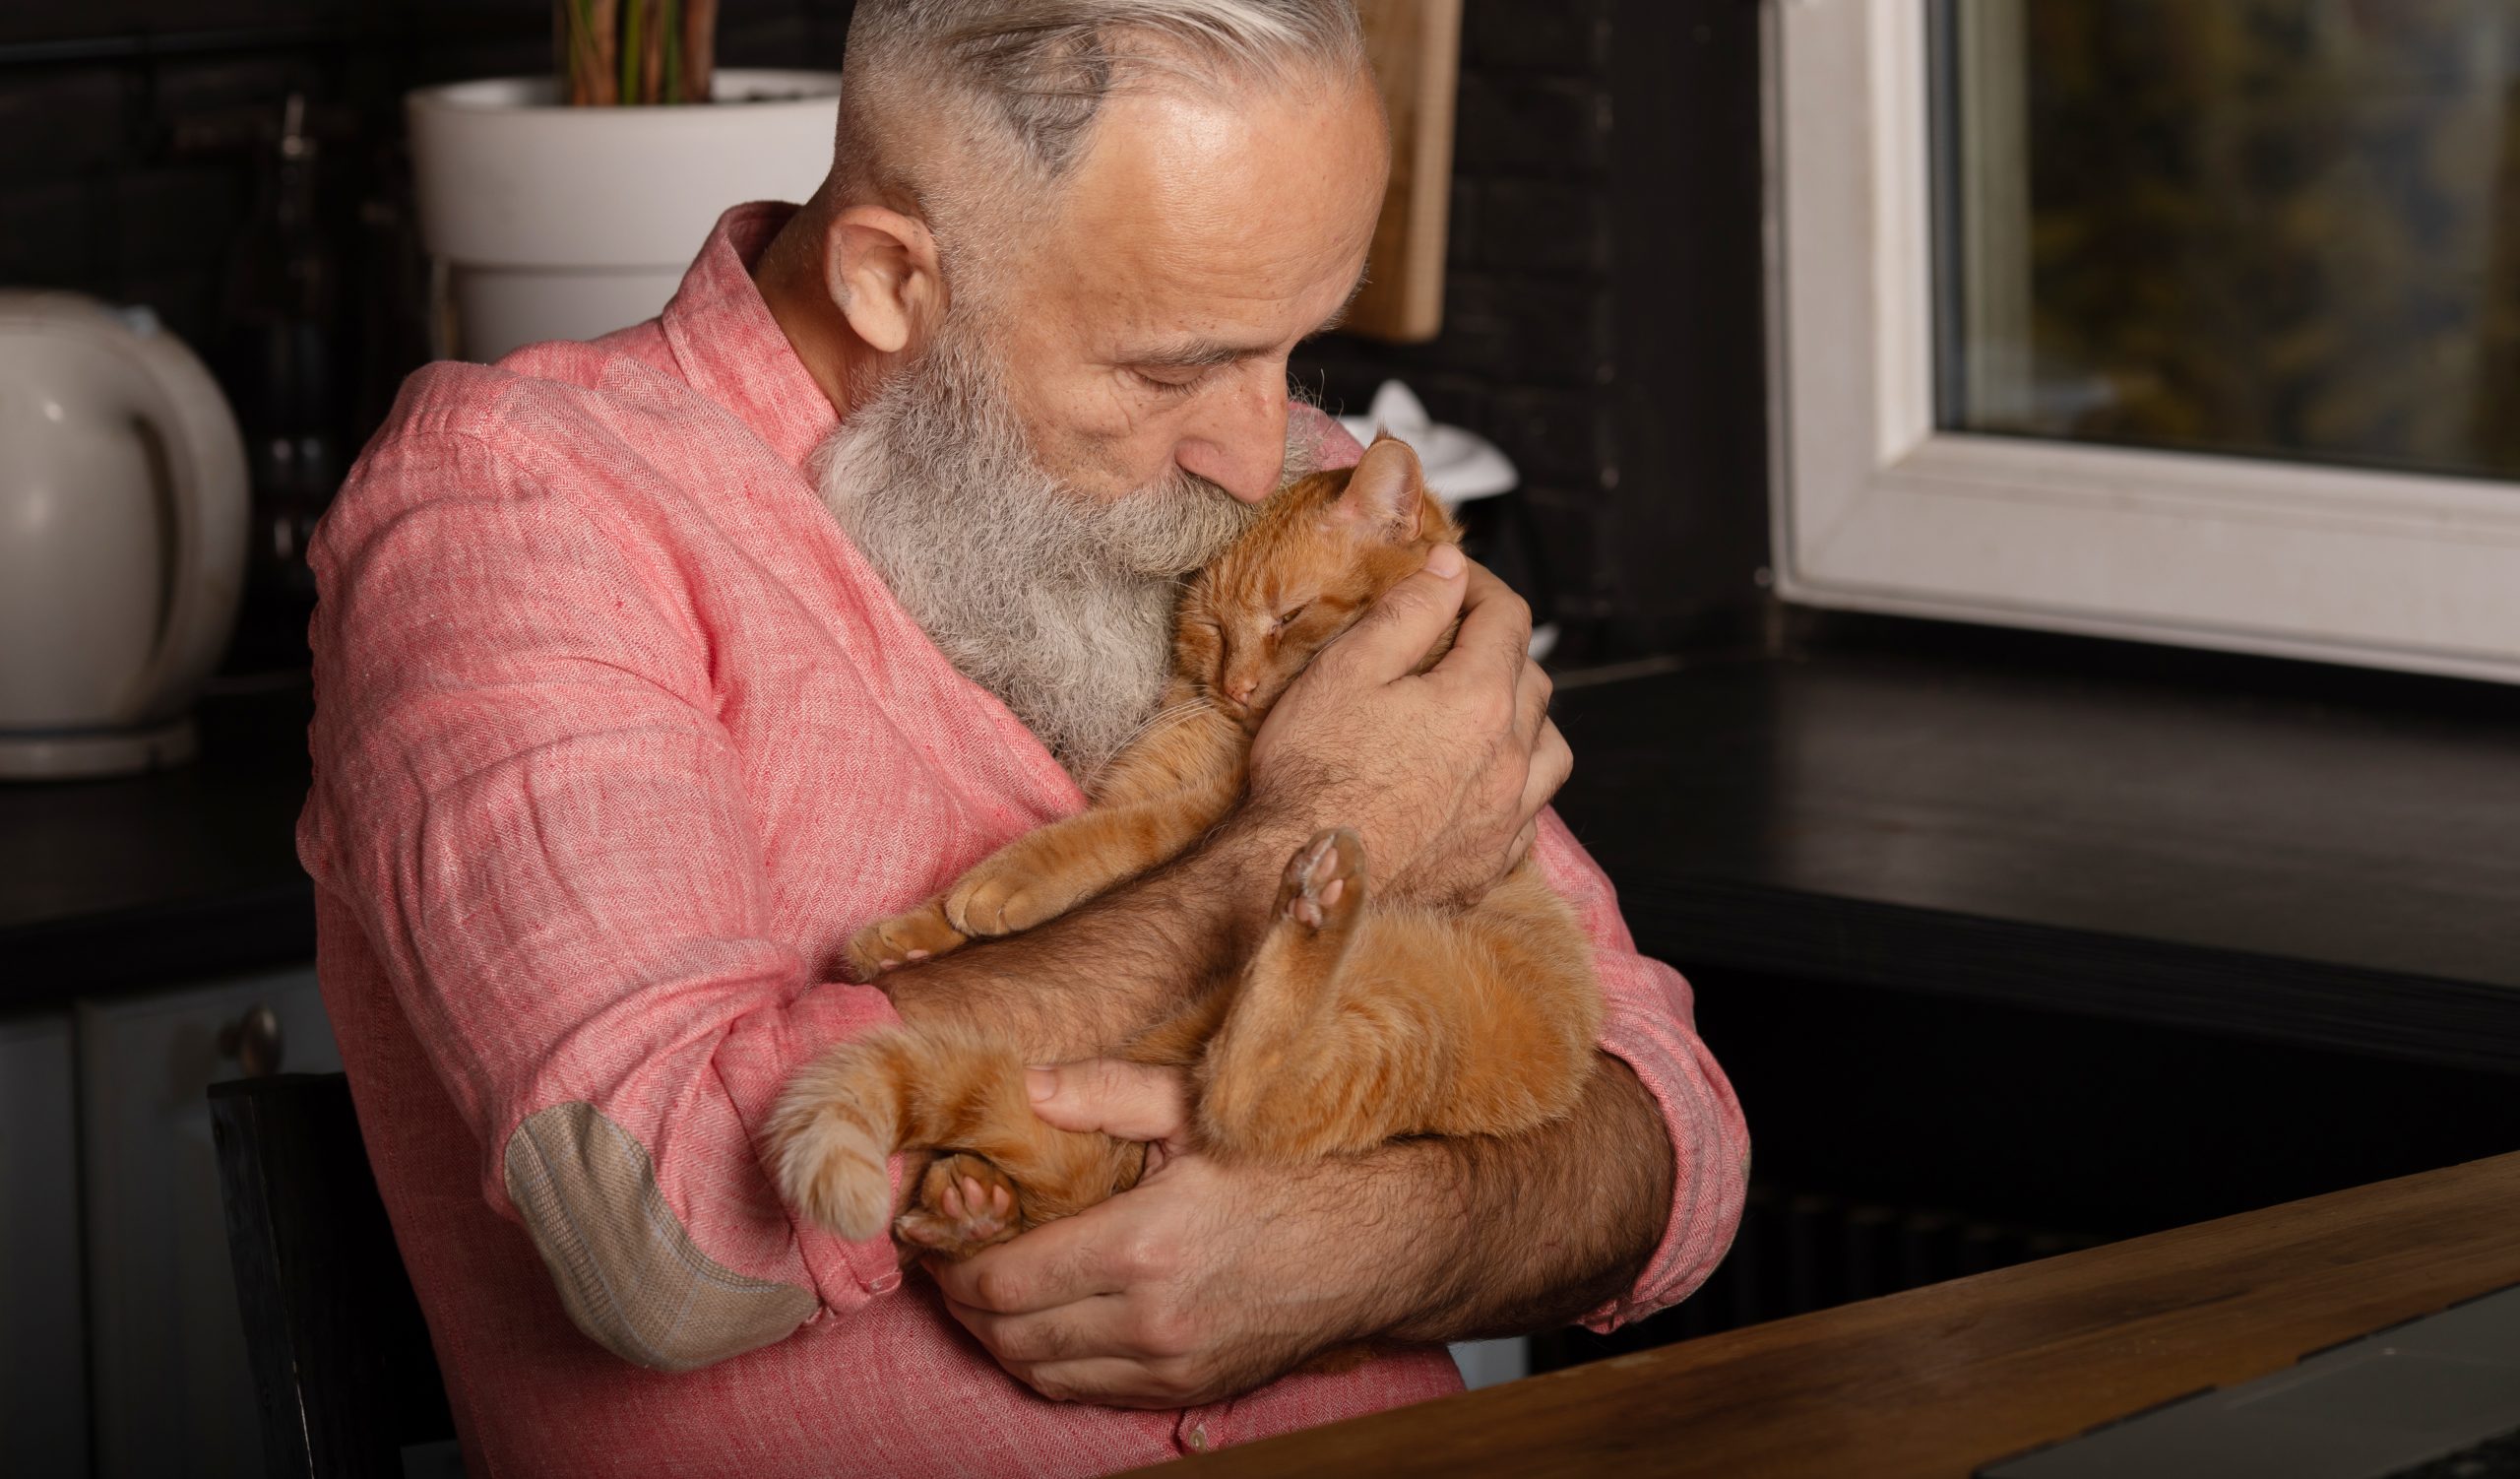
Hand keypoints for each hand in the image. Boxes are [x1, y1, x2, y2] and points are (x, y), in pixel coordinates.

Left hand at [924, 1059, 1404, 1406]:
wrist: (1377, 1244)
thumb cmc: (1290, 1167)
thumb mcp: (1196, 1108)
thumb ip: (1103, 1093)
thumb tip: (1027, 1085)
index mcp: (1142, 1244)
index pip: (1005, 1281)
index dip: (955, 1266)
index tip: (940, 1240)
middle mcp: (1149, 1320)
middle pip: (1011, 1336)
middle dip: (965, 1305)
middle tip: (951, 1267)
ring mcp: (1170, 1366)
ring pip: (1042, 1374)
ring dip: (1000, 1341)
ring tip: (988, 1297)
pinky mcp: (1189, 1391)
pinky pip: (1089, 1393)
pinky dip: (1051, 1365)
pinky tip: (1046, 1325)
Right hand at [1249, 546, 1570, 905]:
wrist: (1303, 881)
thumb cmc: (1312, 776)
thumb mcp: (1346, 671)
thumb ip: (1408, 613)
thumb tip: (1449, 568)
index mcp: (1479, 702)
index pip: (1508, 620)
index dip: (1482, 587)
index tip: (1455, 579)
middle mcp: (1508, 761)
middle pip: (1534, 681)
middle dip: (1502, 649)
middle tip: (1458, 640)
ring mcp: (1505, 820)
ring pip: (1550, 751)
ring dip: (1527, 721)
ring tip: (1486, 714)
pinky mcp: (1488, 867)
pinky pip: (1529, 816)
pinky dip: (1516, 788)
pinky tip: (1480, 787)